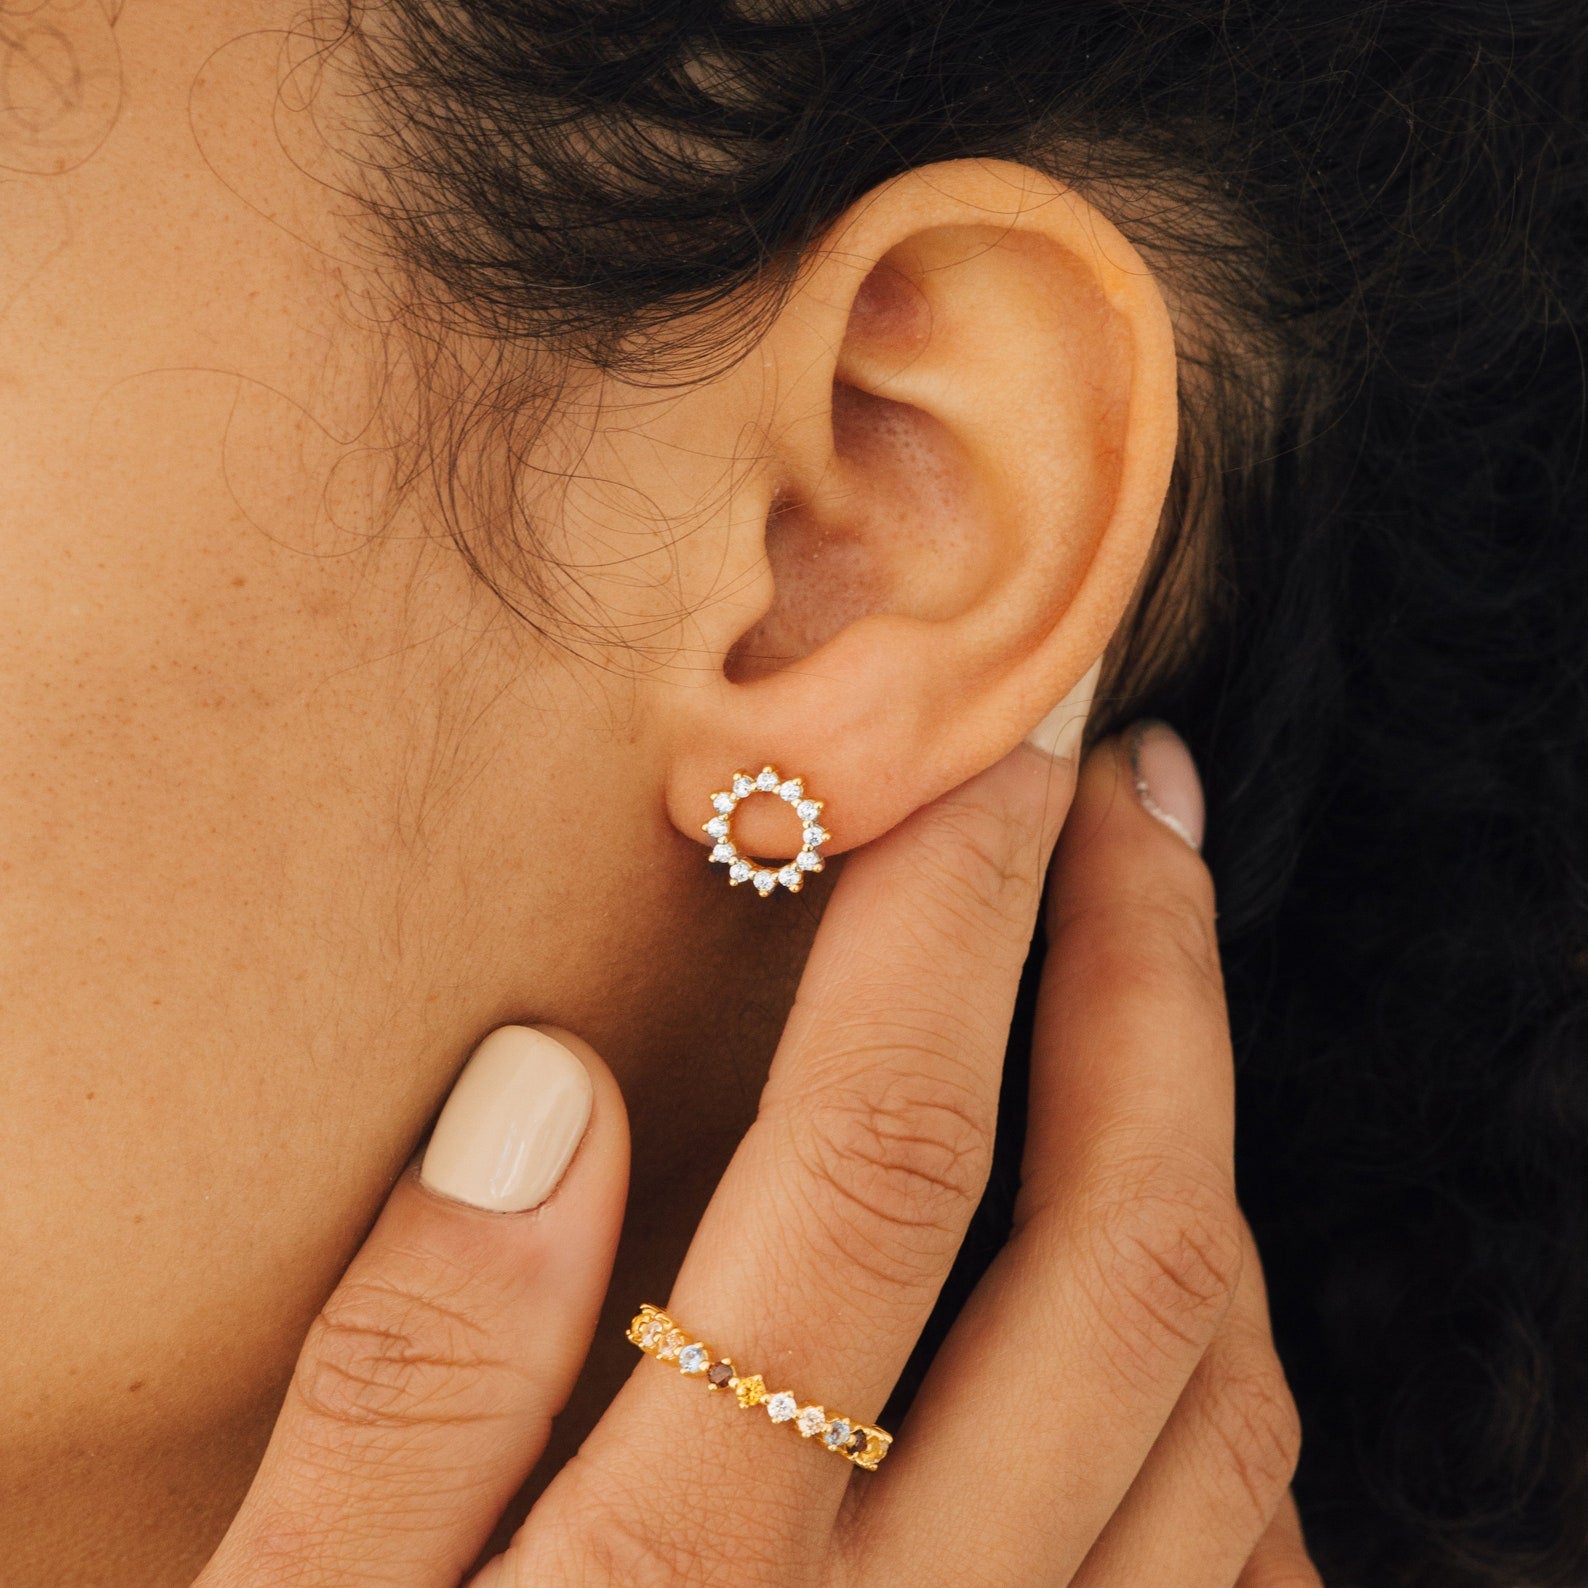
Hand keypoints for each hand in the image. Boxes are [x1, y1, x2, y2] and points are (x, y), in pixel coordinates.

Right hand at [197, 727, 1321, 1585]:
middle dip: (1149, 974)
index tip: (991, 756)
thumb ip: (401, 1389)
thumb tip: (538, 1090)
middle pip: (1116, 1244)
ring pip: (1219, 1391)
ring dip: (1213, 1139)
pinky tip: (1182, 1268)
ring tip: (1162, 972)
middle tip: (1131, 796)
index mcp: (687, 1580)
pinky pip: (1244, 1551)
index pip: (876, 1156)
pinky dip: (1239, 1374)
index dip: (952, 922)